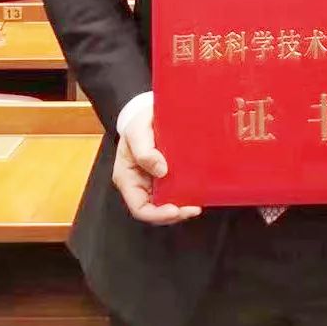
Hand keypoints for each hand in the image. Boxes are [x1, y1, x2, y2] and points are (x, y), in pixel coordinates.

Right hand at [113, 96, 201, 225]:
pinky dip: (186, 193)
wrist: (149, 111)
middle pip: (155, 210)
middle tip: (193, 208)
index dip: (157, 215)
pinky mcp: (167, 175)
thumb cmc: (138, 121)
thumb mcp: (137, 131)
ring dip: (182, 206)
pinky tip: (198, 190)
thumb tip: (161, 170)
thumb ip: (144, 151)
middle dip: (174, 213)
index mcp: (127, 179)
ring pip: (167, 203)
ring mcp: (153, 181)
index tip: (175, 210)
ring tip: (199, 201)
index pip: (139, 208)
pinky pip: (175, 190)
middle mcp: (140, 184)